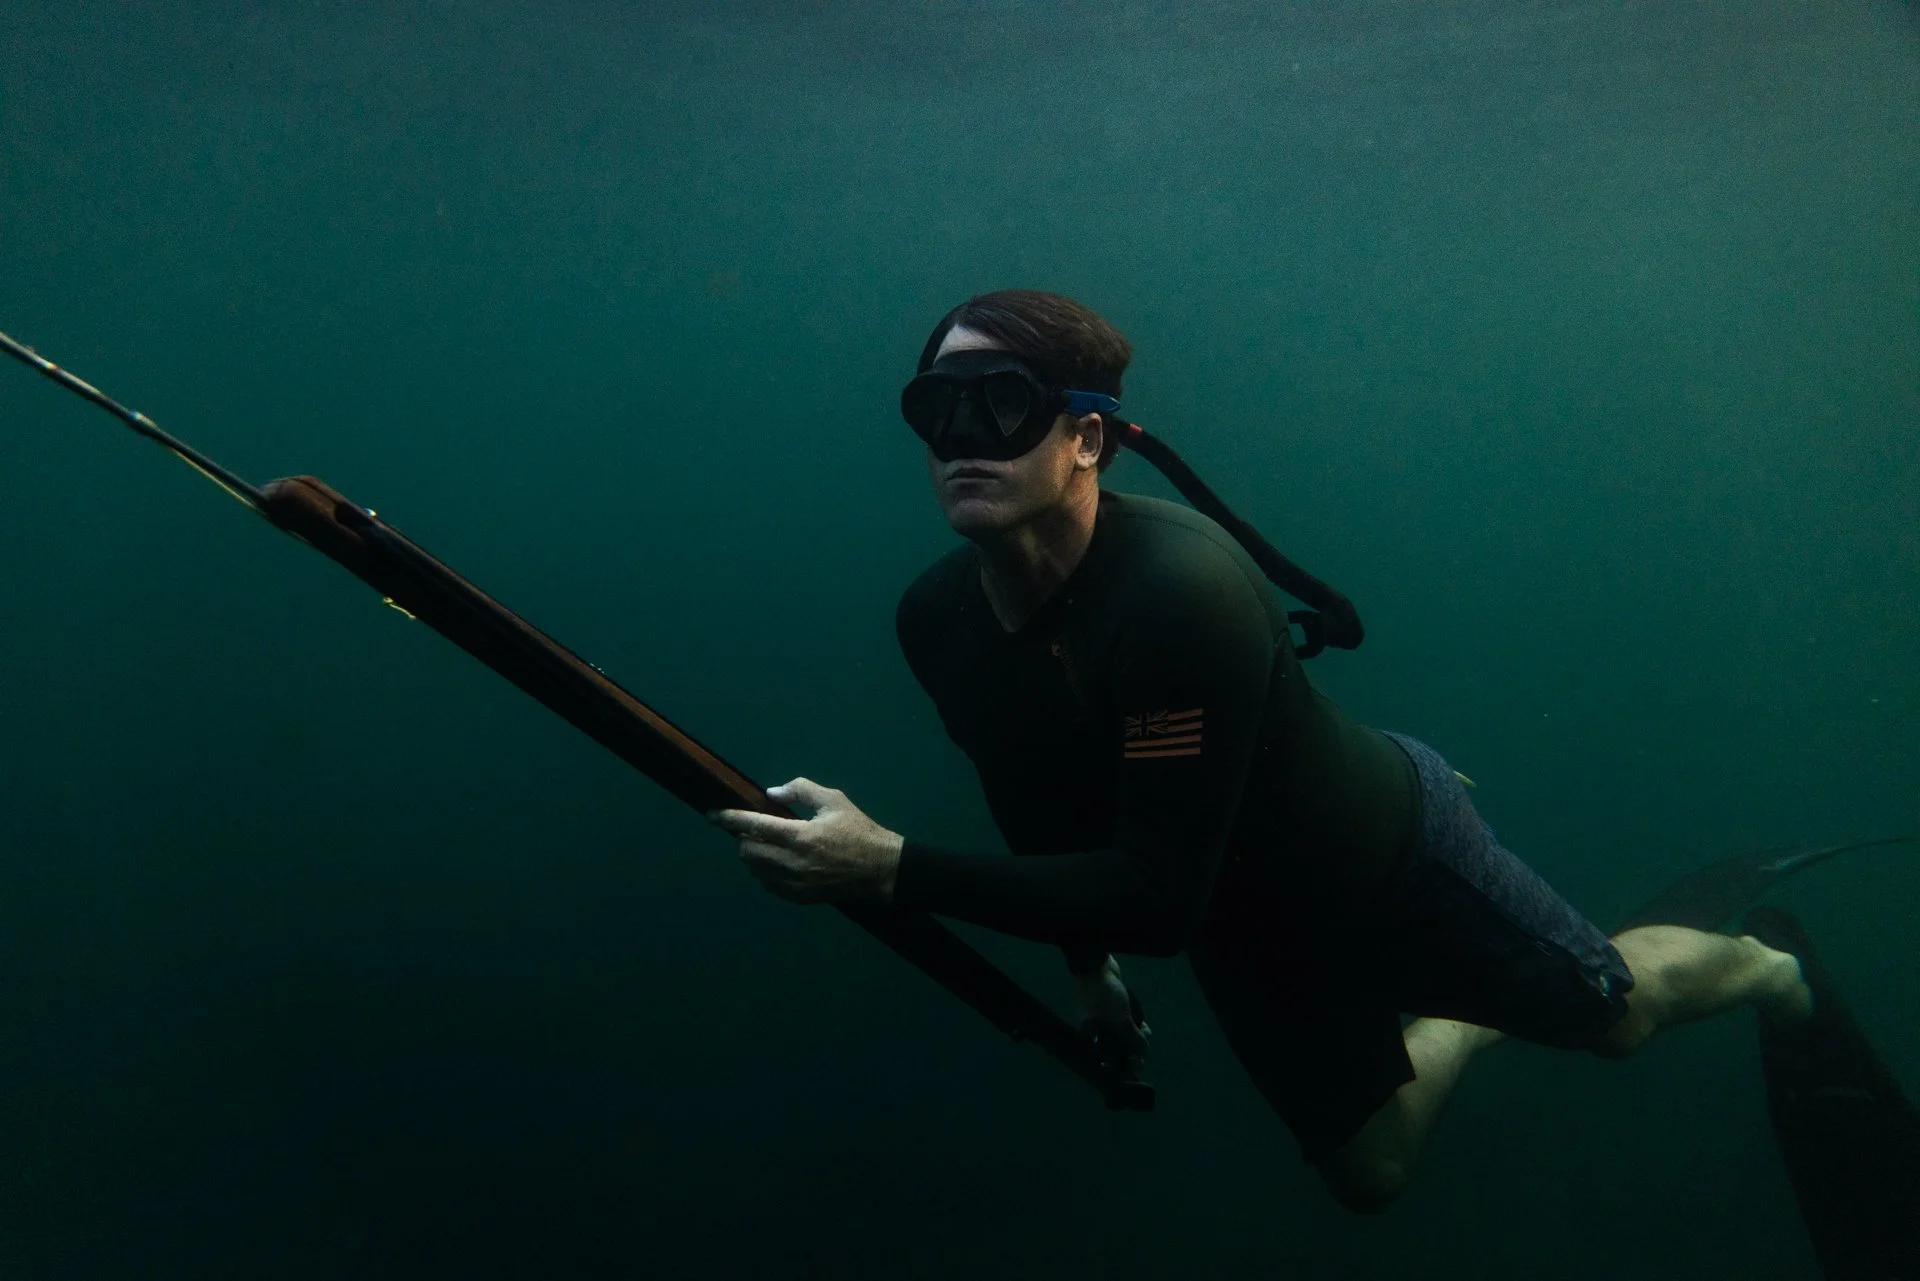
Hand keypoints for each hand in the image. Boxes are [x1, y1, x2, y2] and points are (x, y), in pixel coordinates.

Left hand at [710, 778, 904, 904]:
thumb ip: (801, 790)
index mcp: (799, 835)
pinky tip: (780, 862)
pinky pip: (768, 885)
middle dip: (744, 837)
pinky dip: (766, 871)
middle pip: (747, 851)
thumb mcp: (834, 800)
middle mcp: (792, 862)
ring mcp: (794, 883)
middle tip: (755, 828)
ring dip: (754, 855)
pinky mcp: (799, 897)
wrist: (880, 869)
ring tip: (769, 845)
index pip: (753, 826)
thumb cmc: (858, 830)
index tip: (713, 814)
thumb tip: (771, 793)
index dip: (729, 818)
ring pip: (755, 869)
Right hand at [1075, 955, 1151, 1071]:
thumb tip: (1144, 1051)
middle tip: (1144, 1052)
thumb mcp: (1120, 1021)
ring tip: (1147, 1036)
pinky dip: (1132, 1026)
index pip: (1107, 1060)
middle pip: (1114, 1049)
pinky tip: (1145, 1027)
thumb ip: (1132, 1038)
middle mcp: (1094, 1032)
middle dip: (1131, 1051)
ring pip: (1120, 1035)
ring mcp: (1101, 1020)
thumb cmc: (1103, 998)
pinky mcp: (1110, 1009)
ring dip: (1134, 1038)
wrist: (1097, 967)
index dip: (1122, 1066)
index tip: (1137, 1066)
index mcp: (1091, 1038)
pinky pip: (1122, 1023)